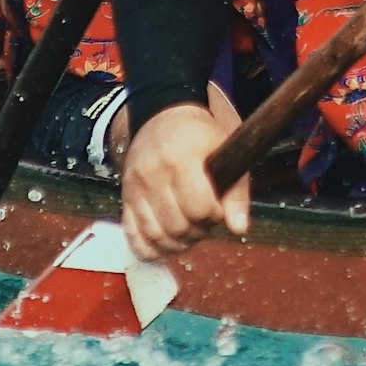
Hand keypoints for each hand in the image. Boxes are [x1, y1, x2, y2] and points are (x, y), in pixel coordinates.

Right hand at [119, 87, 249, 259]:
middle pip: (177, 225)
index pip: (199, 208)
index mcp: (181, 158)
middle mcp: (153, 173)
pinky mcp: (125, 196)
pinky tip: (166, 245)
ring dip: (177, 244)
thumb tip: (239, 228)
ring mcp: (135, 186)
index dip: (214, 215)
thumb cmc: (200, 135)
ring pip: (154, 235)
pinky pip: (132, 235)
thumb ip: (236, 193)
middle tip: (205, 221)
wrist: (162, 116)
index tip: (218, 208)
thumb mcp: (227, 151)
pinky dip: (149, 249)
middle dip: (197, 231)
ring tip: (189, 232)